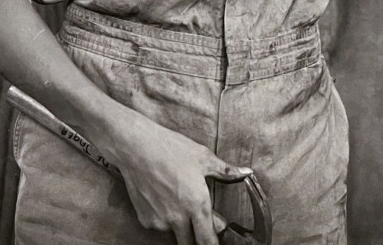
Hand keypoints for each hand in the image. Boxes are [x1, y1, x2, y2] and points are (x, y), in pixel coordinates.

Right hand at [114, 113, 250, 244]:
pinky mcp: (145, 219)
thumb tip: (245, 172)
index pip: (208, 241)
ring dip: (181, 225)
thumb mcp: (203, 156)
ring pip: (175, 233)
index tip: (217, 237)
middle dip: (198, 236)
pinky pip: (159, 225)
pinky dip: (164, 217)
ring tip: (179, 199)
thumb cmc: (170, 148)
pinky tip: (163, 197)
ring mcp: (160, 221)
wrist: (137, 146)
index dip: (214, 243)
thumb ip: (226, 170)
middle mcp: (178, 218)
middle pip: (191, 243)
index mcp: (196, 204)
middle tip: (201, 219)